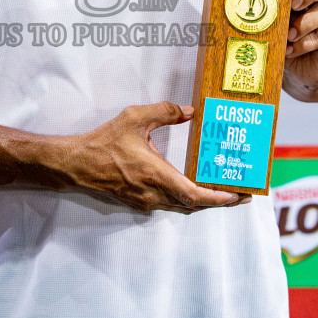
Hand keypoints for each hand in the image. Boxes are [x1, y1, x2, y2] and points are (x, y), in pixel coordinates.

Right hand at [56, 102, 249, 213]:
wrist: (77, 164)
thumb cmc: (104, 143)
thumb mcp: (135, 118)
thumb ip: (164, 111)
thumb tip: (189, 111)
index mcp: (156, 174)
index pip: (194, 195)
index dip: (218, 198)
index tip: (237, 195)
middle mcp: (153, 193)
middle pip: (193, 205)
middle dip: (218, 200)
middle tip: (240, 192)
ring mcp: (145, 200)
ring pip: (181, 206)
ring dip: (202, 200)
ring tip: (221, 189)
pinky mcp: (138, 201)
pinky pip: (168, 203)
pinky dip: (185, 198)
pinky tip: (192, 186)